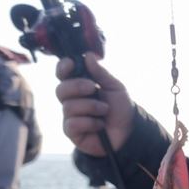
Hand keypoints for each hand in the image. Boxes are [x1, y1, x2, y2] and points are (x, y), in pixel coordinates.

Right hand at [55, 51, 132, 172]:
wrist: (128, 130)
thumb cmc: (120, 107)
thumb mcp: (113, 86)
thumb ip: (100, 72)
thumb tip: (88, 56)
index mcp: (79, 85)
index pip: (62, 74)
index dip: (63, 67)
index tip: (71, 64)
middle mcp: (71, 99)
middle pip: (60, 90)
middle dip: (77, 87)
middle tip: (93, 88)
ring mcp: (70, 116)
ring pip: (68, 107)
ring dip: (90, 107)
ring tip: (104, 111)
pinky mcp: (72, 132)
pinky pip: (72, 124)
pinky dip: (89, 123)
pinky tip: (99, 125)